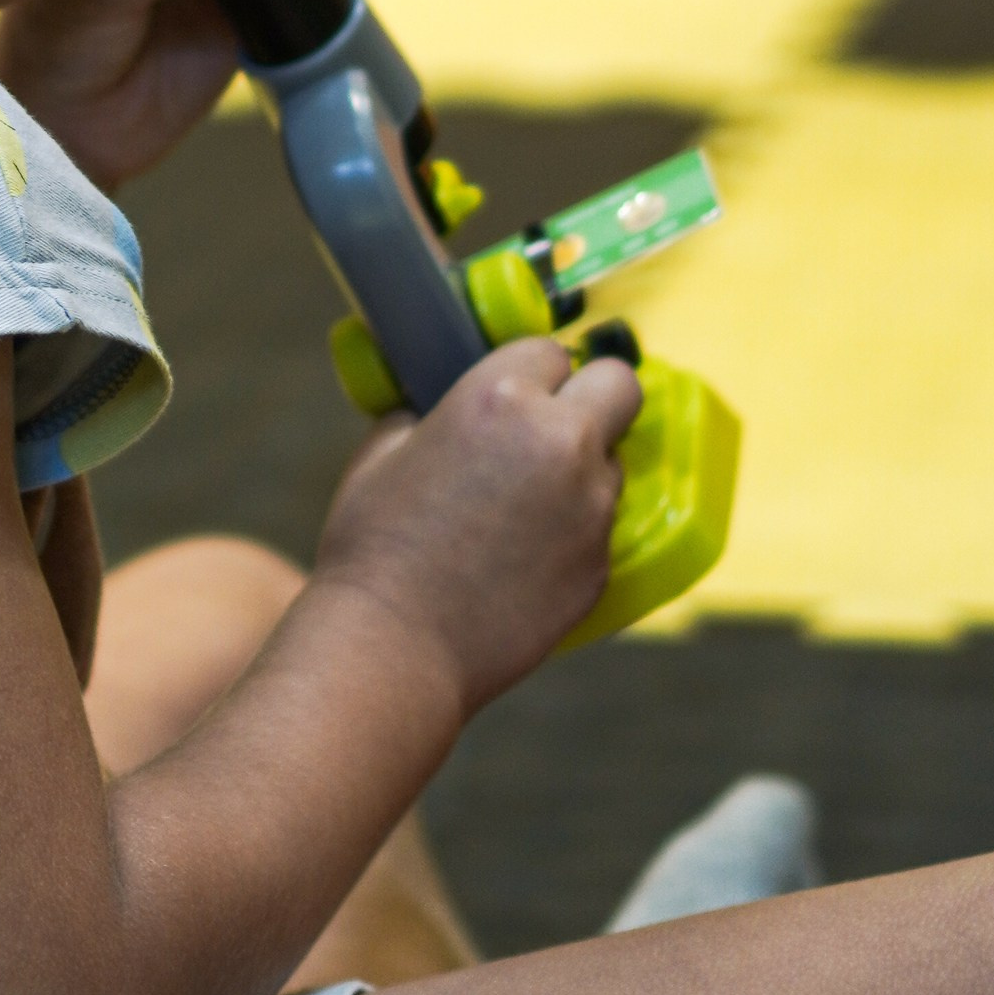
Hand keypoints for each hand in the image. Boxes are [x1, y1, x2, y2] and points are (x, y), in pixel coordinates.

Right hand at [313, 339, 643, 719]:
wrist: (395, 646)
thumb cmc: (374, 546)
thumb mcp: (381, 450)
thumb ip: (428, 411)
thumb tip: (445, 404)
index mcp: (501, 398)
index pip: (551, 349)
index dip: (531, 370)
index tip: (514, 392)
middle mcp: (562, 441)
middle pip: (619, 385)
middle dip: (593, 396)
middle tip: (554, 424)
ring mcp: (591, 506)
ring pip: (612, 461)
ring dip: (582, 469)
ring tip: (522, 506)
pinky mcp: (601, 563)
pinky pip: (601, 525)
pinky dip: (573, 529)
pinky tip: (523, 556)